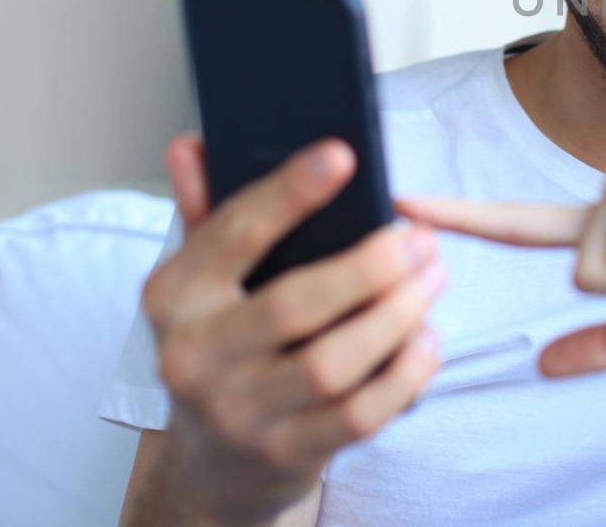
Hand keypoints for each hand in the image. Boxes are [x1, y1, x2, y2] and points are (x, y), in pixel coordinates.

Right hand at [139, 134, 444, 521]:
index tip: (343, 155)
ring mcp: (238, 413)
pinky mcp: (284, 455)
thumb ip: (207, 211)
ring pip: (332, 364)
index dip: (289, 194)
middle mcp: (194, 357)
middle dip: (370, 266)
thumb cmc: (225, 344)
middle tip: (419, 238)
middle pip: (294, 304)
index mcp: (173, 297)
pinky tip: (429, 339)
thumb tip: (193, 143)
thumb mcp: (203, 280)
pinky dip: (404, 375)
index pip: (232, 234)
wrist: (217, 461)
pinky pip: (359, 416)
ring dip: (397, 316)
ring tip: (433, 277)